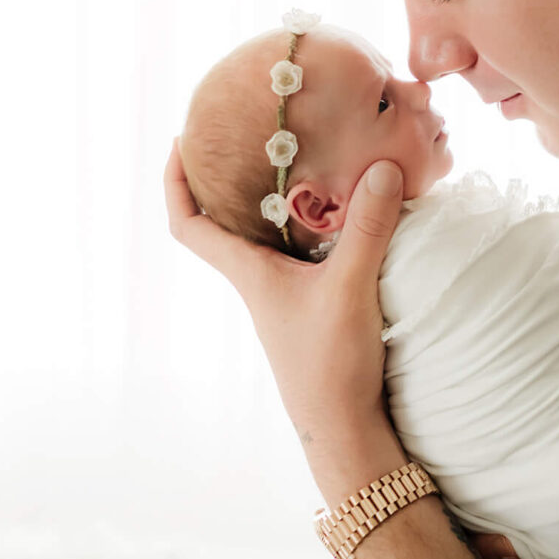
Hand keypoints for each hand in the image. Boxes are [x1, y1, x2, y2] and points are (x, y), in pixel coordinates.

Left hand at [163, 138, 406, 487]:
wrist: (346, 426)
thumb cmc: (330, 363)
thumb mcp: (349, 288)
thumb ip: (367, 229)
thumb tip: (382, 167)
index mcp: (248, 271)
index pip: (189, 225)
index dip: (175, 183)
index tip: (179, 143)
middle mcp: (259, 279)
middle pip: (227, 220)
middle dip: (230, 175)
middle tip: (249, 133)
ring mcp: (285, 293)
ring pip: (269, 233)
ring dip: (275, 196)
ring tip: (300, 154)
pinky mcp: (315, 303)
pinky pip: (303, 248)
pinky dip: (313, 220)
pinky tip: (345, 207)